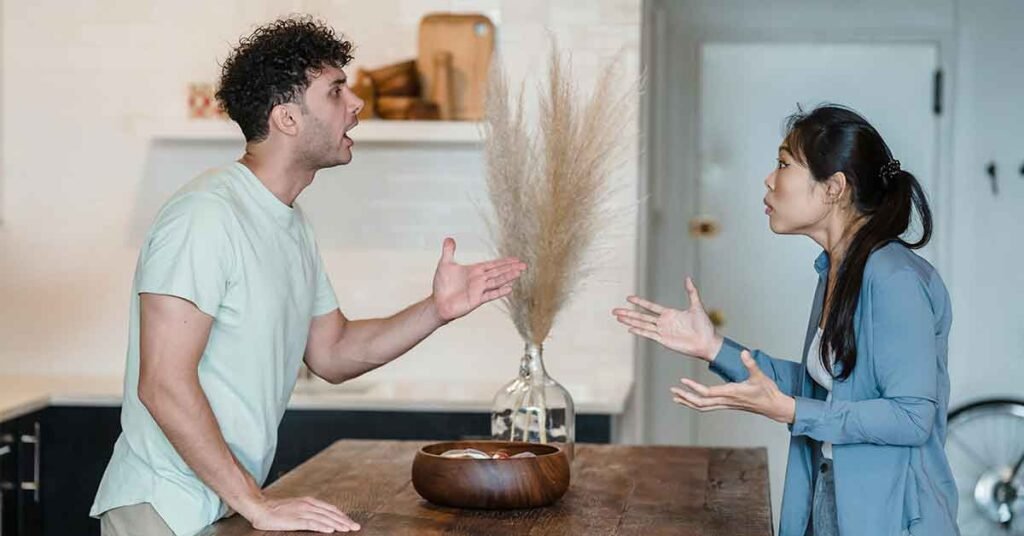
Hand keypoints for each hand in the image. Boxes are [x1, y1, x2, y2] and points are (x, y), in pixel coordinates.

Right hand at [246, 495, 360, 532]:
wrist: (260, 507)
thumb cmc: (276, 509)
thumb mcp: (296, 507)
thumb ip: (309, 511)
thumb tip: (321, 518)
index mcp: (309, 501)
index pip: (330, 509)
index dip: (342, 515)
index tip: (351, 522)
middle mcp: (308, 505)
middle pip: (330, 513)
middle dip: (344, 521)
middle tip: (355, 527)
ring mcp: (302, 511)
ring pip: (324, 518)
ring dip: (337, 524)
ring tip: (347, 529)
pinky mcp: (295, 519)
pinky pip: (311, 523)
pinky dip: (322, 527)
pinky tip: (330, 530)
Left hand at [430, 238, 526, 322]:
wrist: (438, 303)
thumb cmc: (442, 285)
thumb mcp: (445, 264)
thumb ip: (449, 251)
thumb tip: (449, 238)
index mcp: (474, 271)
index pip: (493, 265)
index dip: (504, 262)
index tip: (515, 259)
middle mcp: (479, 280)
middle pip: (498, 272)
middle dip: (511, 268)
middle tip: (524, 265)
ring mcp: (479, 290)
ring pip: (497, 281)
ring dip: (508, 277)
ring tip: (519, 273)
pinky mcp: (477, 299)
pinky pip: (490, 294)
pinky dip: (500, 292)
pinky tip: (510, 288)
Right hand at [612, 277, 722, 360]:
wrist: (707, 342)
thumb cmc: (704, 325)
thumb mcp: (697, 306)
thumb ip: (692, 292)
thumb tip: (688, 277)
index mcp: (669, 314)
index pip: (650, 307)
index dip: (639, 302)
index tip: (628, 298)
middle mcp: (663, 322)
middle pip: (641, 316)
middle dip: (628, 312)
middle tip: (615, 310)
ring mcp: (662, 332)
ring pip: (642, 324)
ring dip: (629, 321)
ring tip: (618, 318)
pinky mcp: (663, 340)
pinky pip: (648, 334)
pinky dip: (639, 331)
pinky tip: (629, 328)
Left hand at [670, 350, 795, 423]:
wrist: (773, 406)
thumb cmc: (767, 390)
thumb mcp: (760, 375)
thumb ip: (751, 364)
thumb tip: (744, 353)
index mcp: (731, 393)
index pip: (708, 392)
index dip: (694, 387)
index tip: (682, 381)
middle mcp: (726, 401)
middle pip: (701, 402)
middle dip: (685, 396)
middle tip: (672, 390)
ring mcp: (726, 404)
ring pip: (703, 407)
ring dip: (688, 402)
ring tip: (675, 397)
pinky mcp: (726, 405)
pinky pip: (708, 407)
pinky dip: (696, 404)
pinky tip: (689, 401)